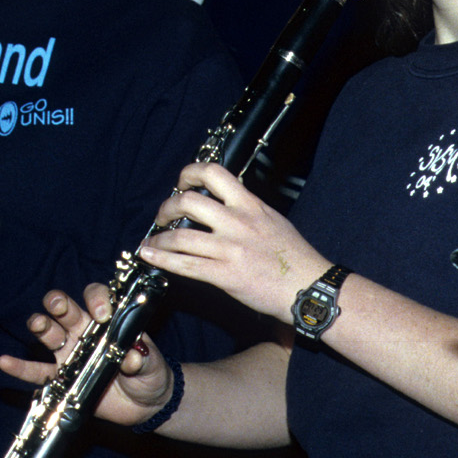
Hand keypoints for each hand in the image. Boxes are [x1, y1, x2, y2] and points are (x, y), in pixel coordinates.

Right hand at [0, 283, 174, 426]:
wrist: (147, 403)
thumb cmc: (151, 373)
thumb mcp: (151, 364)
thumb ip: (140, 359)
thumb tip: (131, 358)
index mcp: (109, 322)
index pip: (97, 298)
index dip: (96, 300)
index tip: (102, 314)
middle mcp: (86, 333)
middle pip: (66, 310)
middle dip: (60, 304)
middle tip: (61, 307)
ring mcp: (72, 355)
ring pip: (50, 334)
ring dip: (41, 326)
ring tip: (38, 324)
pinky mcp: (63, 379)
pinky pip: (38, 373)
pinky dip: (20, 368)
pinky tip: (4, 362)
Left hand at [139, 163, 330, 324]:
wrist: (308, 285)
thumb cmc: (295, 257)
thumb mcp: (274, 220)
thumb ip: (248, 211)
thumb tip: (225, 208)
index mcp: (251, 205)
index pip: (215, 174)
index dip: (190, 173)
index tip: (181, 182)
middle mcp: (238, 222)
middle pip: (189, 201)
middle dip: (167, 208)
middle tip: (162, 216)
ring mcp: (230, 248)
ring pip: (181, 236)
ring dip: (158, 238)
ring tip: (150, 242)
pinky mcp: (225, 274)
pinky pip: (185, 265)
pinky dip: (161, 259)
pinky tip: (149, 256)